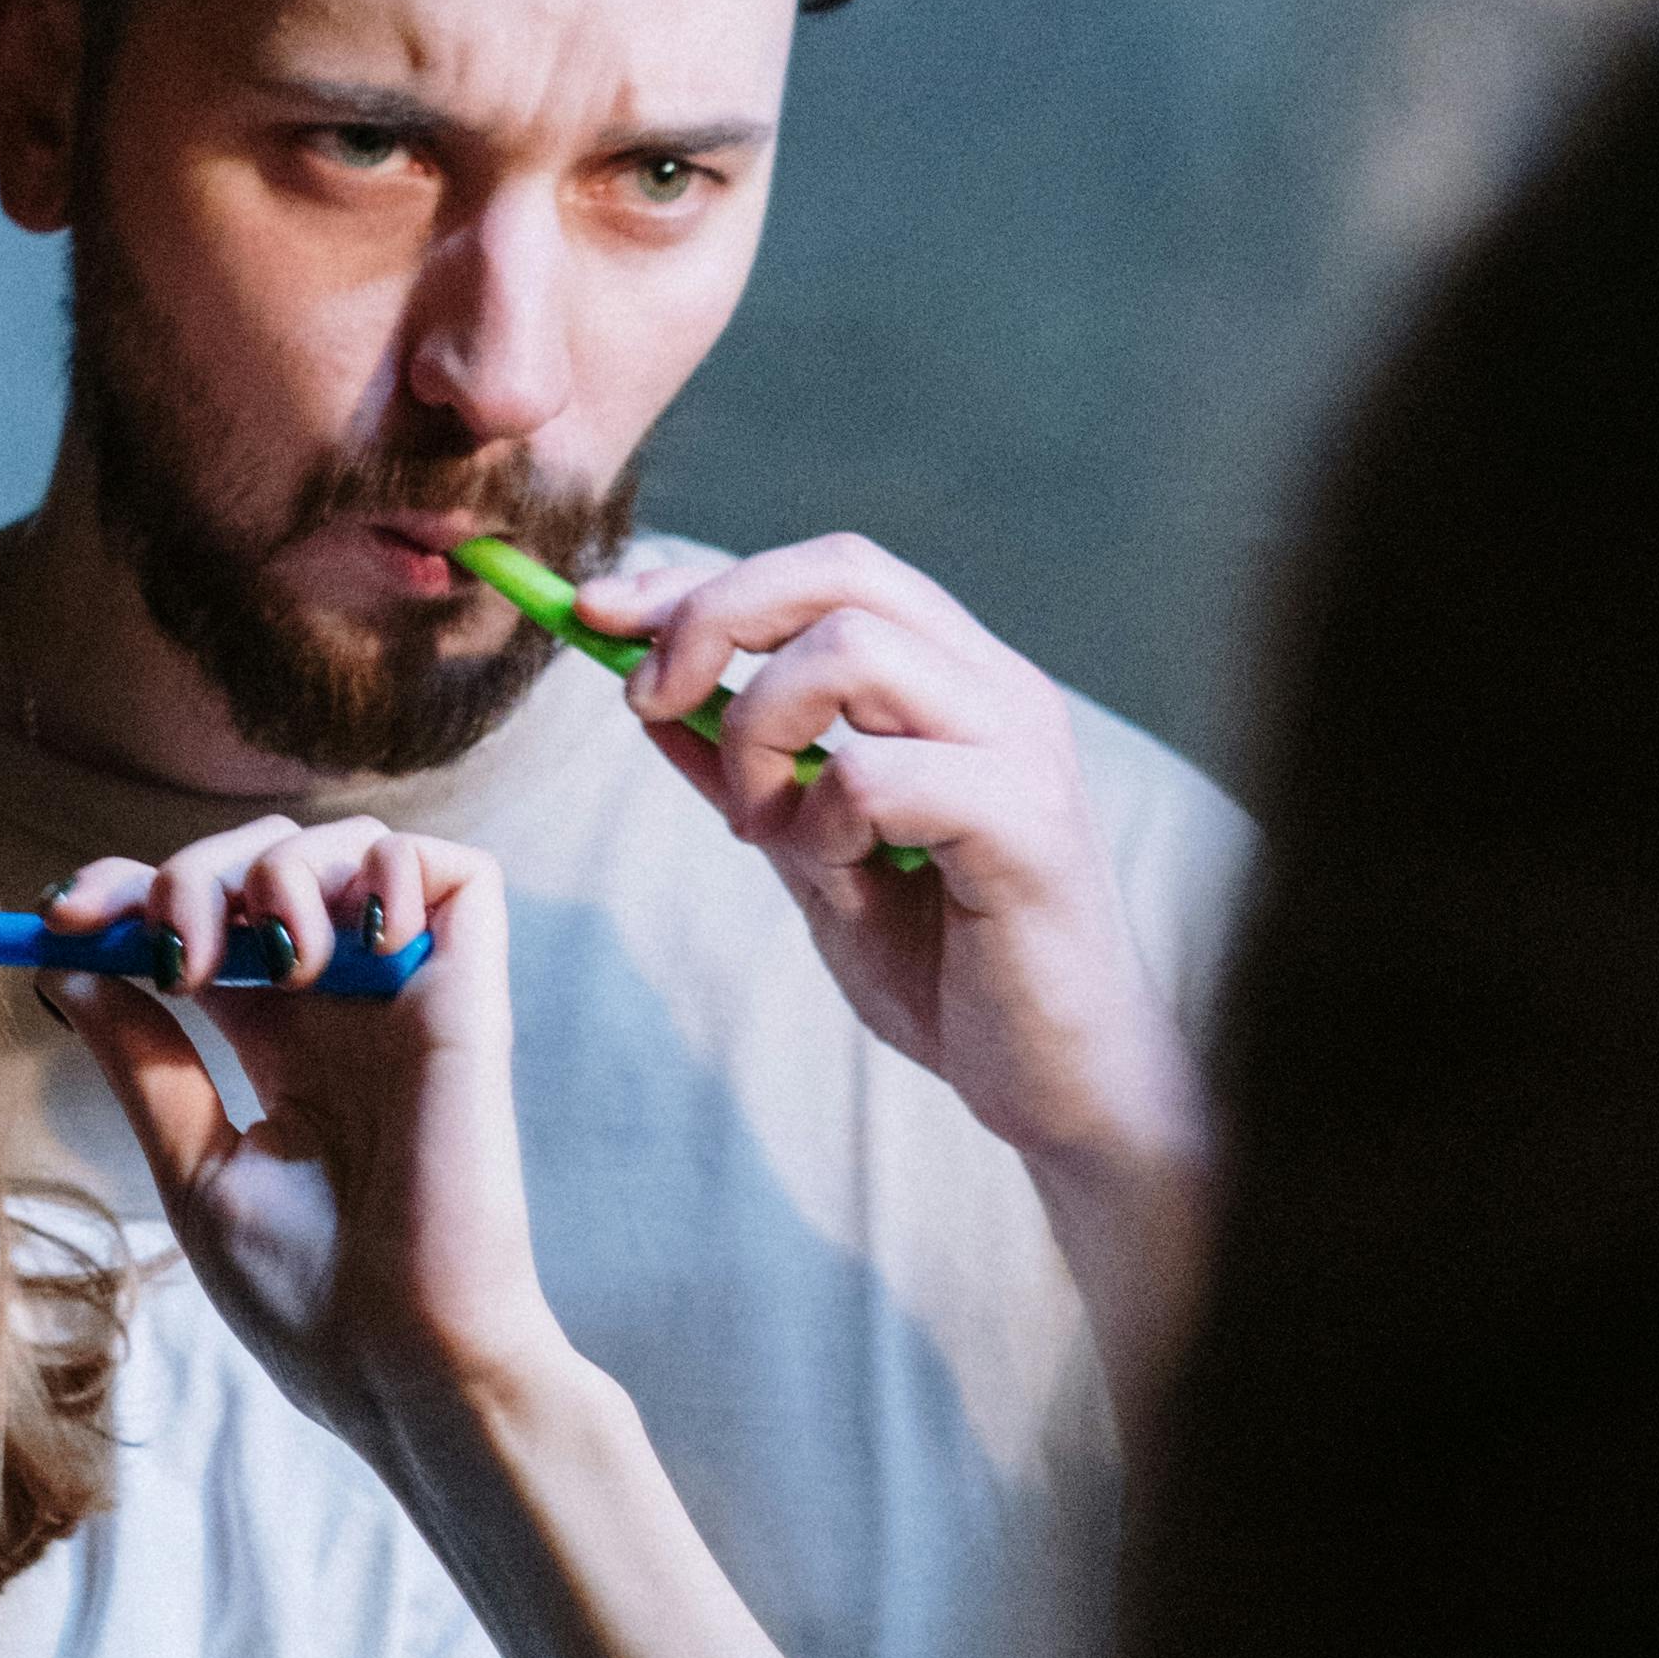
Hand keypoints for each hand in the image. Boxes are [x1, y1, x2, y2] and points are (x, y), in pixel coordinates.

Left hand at [36, 818, 561, 1468]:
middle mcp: (345, 1009)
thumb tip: (67, 965)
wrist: (403, 1361)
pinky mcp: (470, 998)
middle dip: (187, 875)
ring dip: (277, 870)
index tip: (59, 920)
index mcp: (281, 1049)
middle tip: (163, 952)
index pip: (201, 923)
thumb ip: (142, 1059)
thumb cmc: (309, 1297)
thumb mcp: (194, 1166)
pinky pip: (458, 872)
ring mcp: (408, 998)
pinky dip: (392, 866)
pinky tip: (352, 939)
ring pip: (349, 847)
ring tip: (267, 961)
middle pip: (259, 866)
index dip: (128, 893)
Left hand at [583, 540, 1216, 1427]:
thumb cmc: (953, 972)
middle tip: (645, 699)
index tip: (600, 615)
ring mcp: (1019, 747)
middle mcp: (998, 689)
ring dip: (761, 730)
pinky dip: (819, 821)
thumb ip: (747, 775)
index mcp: (958, 680)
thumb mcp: (815, 856)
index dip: (705, 580)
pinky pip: (878, 774)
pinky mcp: (1025, 824)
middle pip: (838, 571)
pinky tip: (838, 878)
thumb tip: (647, 700)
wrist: (1058, 1086)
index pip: (828, 571)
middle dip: (710, 617)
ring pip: (851, 651)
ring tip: (762, 826)